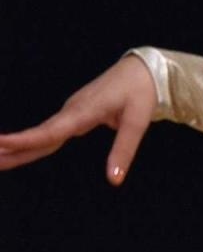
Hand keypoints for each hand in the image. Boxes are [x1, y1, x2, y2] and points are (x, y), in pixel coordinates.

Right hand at [0, 54, 156, 183]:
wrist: (141, 70)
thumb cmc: (140, 93)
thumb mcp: (137, 122)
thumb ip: (124, 151)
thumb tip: (114, 180)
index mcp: (83, 112)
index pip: (50, 131)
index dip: (25, 140)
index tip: (0, 143)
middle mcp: (71, 112)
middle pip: (38, 136)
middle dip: (12, 149)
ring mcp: (70, 113)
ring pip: (41, 135)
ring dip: (18, 148)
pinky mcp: (74, 115)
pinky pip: (49, 133)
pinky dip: (33, 144)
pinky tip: (20, 153)